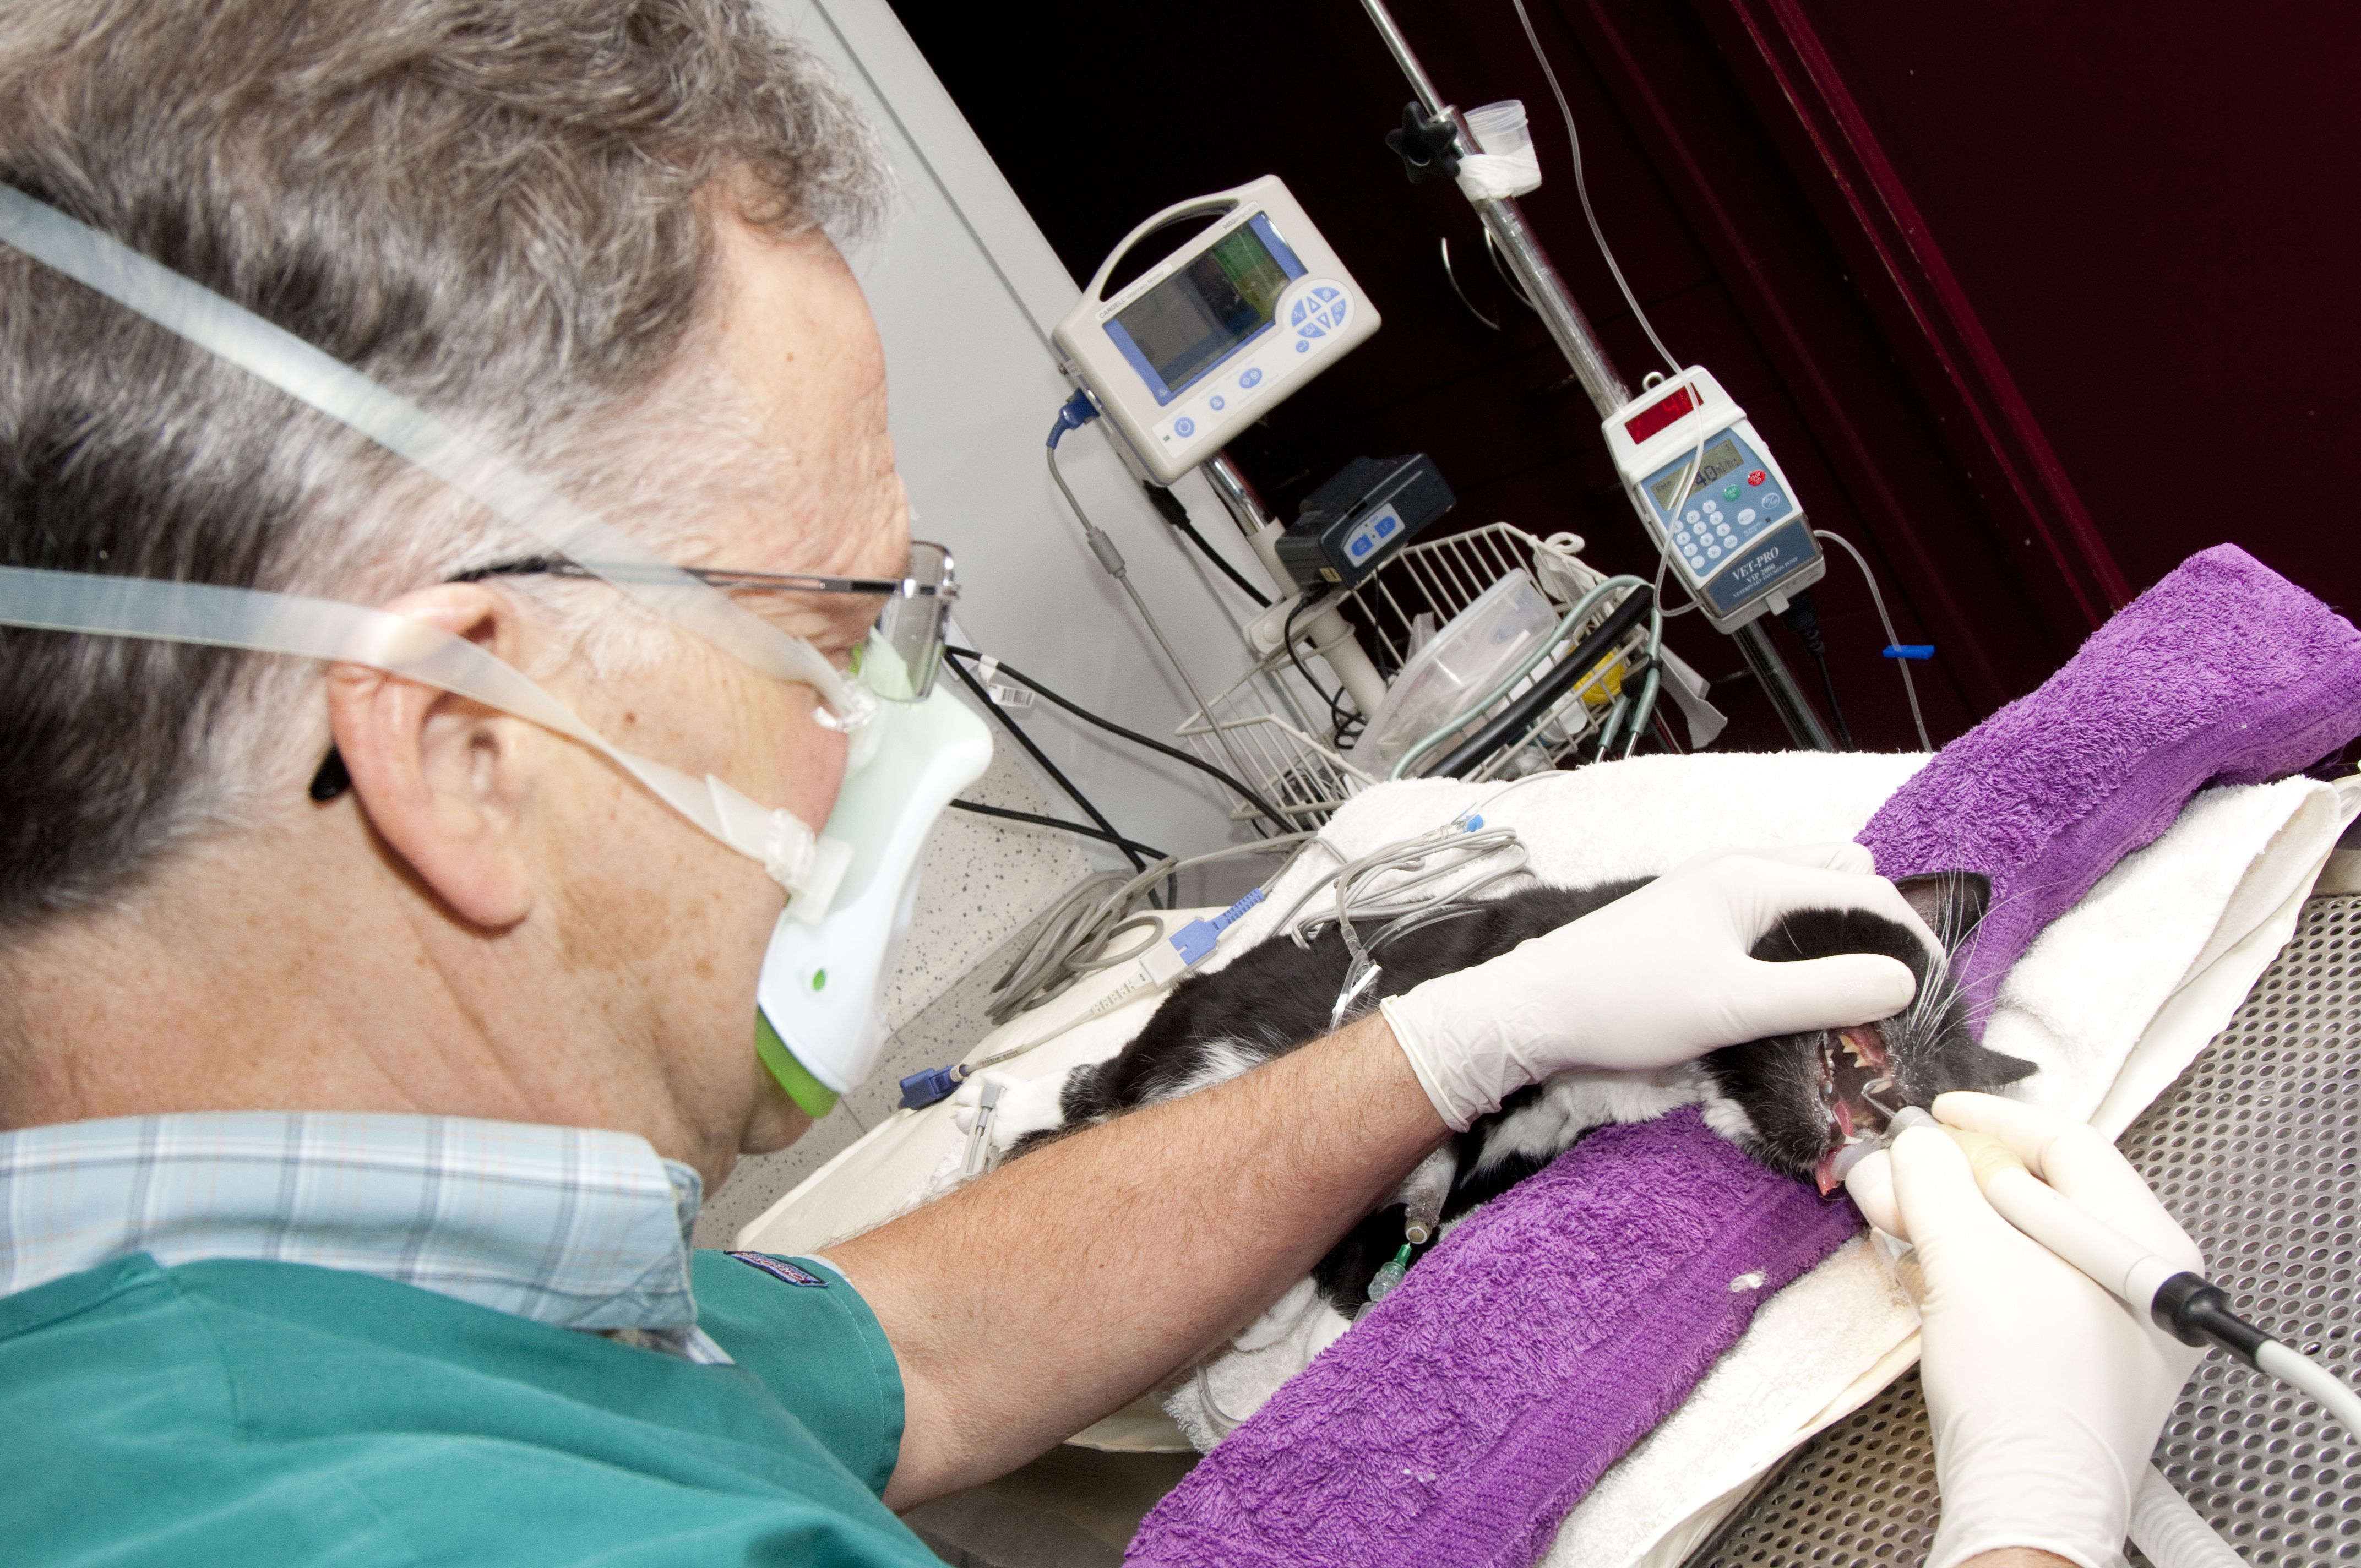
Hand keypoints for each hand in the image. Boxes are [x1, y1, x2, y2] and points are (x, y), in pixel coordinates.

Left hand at [1378, 844, 1920, 1129]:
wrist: (1533, 1009)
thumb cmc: (1625, 1003)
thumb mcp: (1734, 1006)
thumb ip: (1822, 993)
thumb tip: (1903, 981)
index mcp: (1754, 877)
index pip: (1866, 888)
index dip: (1911, 937)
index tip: (1936, 994)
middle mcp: (1739, 871)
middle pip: (1842, 880)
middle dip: (1879, 928)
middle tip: (1893, 996)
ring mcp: (1715, 895)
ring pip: (1807, 899)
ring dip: (1840, 939)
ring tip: (1855, 1002)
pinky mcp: (1698, 924)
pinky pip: (1775, 922)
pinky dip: (1803, 950)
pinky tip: (1800, 997)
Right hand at [1844, 1093, 2204, 1567]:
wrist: (2025, 1500)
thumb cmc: (2021, 1383)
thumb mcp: (1967, 1257)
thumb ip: (1933, 1181)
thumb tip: (1910, 1142)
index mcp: (2143, 1240)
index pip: (2067, 1144)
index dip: (1990, 1120)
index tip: (1931, 1113)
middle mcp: (2139, 1275)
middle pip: (2039, 1191)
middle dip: (1955, 1176)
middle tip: (1896, 1173)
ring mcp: (2110, 1321)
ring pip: (2020, 1239)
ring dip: (1950, 1221)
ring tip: (1895, 1218)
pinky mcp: (2074, 1358)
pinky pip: (2017, 1284)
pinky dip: (1966, 1266)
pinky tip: (1923, 1268)